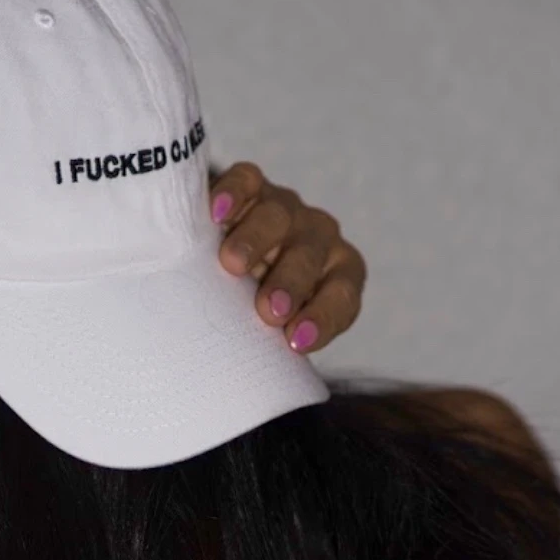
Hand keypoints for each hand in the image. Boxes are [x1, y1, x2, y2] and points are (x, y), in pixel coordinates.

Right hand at [207, 162, 364, 353]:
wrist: (223, 267)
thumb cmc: (253, 311)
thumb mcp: (273, 332)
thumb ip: (276, 347)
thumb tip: (260, 378)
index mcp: (337, 277)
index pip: (342, 296)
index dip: (323, 318)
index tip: (296, 343)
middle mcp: (316, 239)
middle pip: (309, 256)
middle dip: (291, 283)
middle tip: (269, 309)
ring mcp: (285, 210)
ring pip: (277, 217)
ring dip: (257, 241)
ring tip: (232, 265)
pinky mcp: (251, 188)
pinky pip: (246, 182)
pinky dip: (232, 194)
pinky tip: (216, 215)